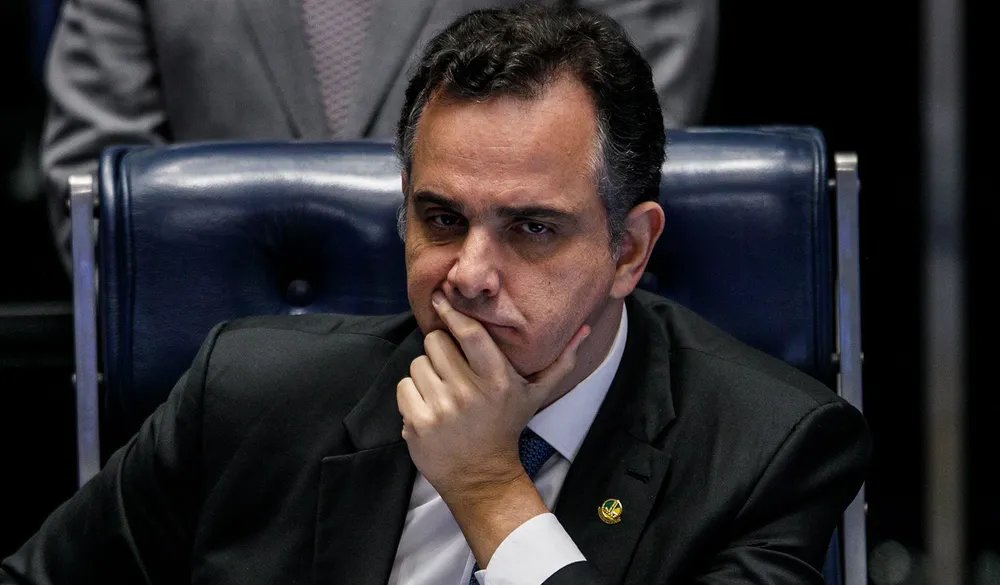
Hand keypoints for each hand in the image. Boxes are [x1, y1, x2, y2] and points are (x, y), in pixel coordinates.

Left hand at [396, 290, 589, 499]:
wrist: (481, 475)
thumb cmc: (506, 426)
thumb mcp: (536, 394)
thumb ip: (561, 361)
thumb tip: (587, 329)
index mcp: (497, 379)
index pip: (470, 333)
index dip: (453, 312)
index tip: (440, 298)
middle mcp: (469, 392)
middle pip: (436, 342)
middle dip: (440, 350)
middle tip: (452, 370)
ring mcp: (442, 409)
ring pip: (417, 363)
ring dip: (426, 374)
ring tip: (443, 392)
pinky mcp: (419, 423)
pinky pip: (404, 387)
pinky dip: (413, 394)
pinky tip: (430, 408)